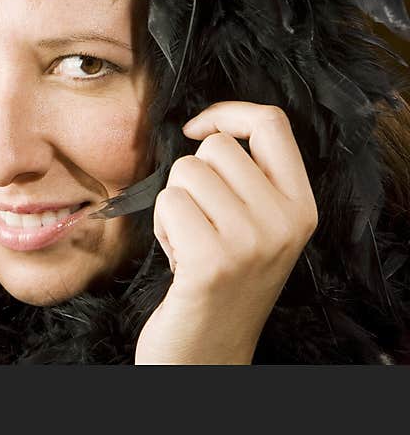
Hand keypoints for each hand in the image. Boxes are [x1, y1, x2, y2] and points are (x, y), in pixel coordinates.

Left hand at [135, 102, 317, 363]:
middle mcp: (286, 222)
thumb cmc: (219, 280)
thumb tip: (208, 126)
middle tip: (201, 222)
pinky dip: (162, 226)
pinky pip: (168, 202)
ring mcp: (252, 241)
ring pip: (185, 172)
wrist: (207, 351)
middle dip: (192, 178)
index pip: (271, 123)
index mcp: (302, 207)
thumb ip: (248, 179)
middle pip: (215, 147)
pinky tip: (179, 259)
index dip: (227, 113)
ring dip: (175, 204)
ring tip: (191, 243)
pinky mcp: (212, 260)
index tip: (197, 128)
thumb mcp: (255, 226)